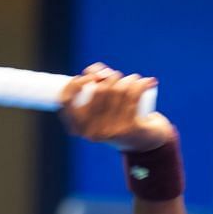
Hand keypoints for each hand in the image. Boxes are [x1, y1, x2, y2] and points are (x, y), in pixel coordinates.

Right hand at [59, 63, 174, 152]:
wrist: (145, 143)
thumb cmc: (119, 118)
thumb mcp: (102, 107)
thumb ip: (92, 85)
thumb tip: (96, 71)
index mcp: (79, 127)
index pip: (65, 100)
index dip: (75, 83)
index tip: (89, 76)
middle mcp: (92, 132)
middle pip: (98, 90)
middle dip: (110, 76)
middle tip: (119, 77)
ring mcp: (110, 131)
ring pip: (117, 91)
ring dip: (128, 79)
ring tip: (134, 79)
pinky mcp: (129, 128)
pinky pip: (133, 96)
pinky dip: (140, 85)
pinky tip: (147, 82)